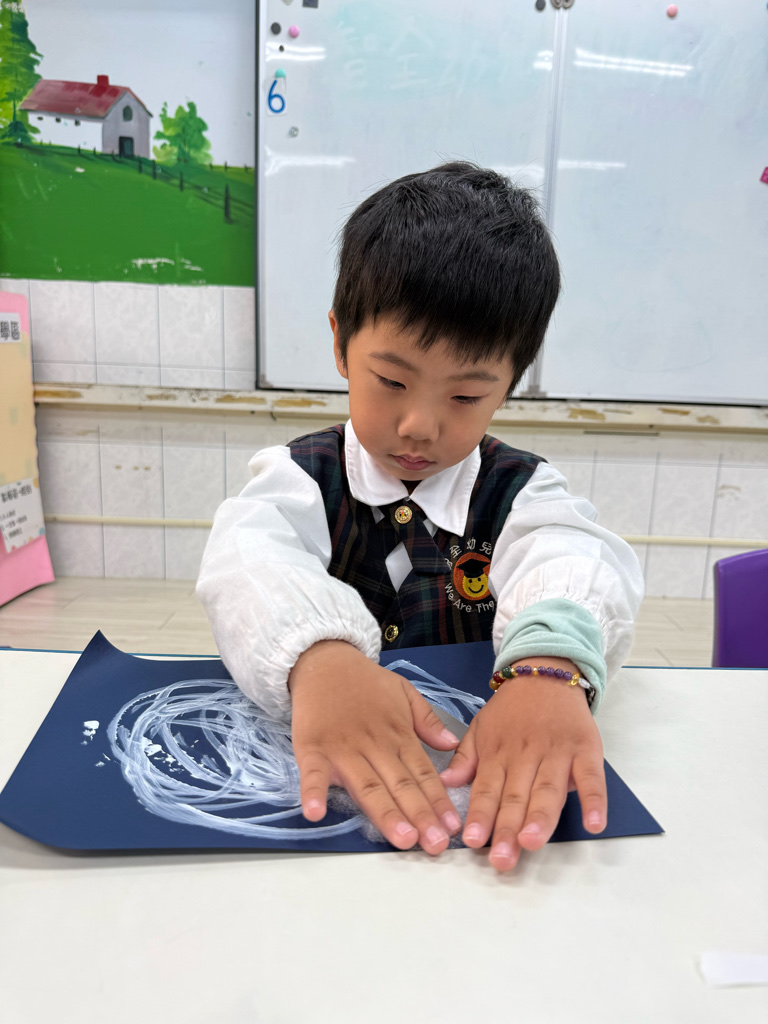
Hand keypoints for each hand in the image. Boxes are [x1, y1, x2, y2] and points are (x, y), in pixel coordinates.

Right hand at [289, 641, 462, 853]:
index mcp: (397, 734)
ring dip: (385, 813)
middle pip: (400, 784)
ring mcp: (342, 748)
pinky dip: (313, 792)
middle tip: (436, 845)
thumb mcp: (403, 692)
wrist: (323, 660)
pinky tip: (316, 813)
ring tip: (403, 839)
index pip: (423, 772)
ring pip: (367, 786)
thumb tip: (453, 745)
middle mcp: (374, 744)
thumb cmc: (365, 682)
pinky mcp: (311, 748)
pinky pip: (312, 773)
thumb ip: (427, 720)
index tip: (453, 827)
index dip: (438, 801)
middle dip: (420, 815)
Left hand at [439, 657, 606, 871]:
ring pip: (548, 790)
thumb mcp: (480, 727)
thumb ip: (465, 758)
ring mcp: (558, 752)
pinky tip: (593, 823)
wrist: (547, 674)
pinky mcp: (587, 749)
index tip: (472, 840)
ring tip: (531, 843)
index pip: (487, 788)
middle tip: (501, 858)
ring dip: (540, 818)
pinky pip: (592, 777)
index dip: (480, 814)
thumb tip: (445, 785)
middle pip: (516, 796)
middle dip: (508, 828)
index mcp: (498, 752)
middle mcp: (526, 754)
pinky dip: (595, 800)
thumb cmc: (511, 710)